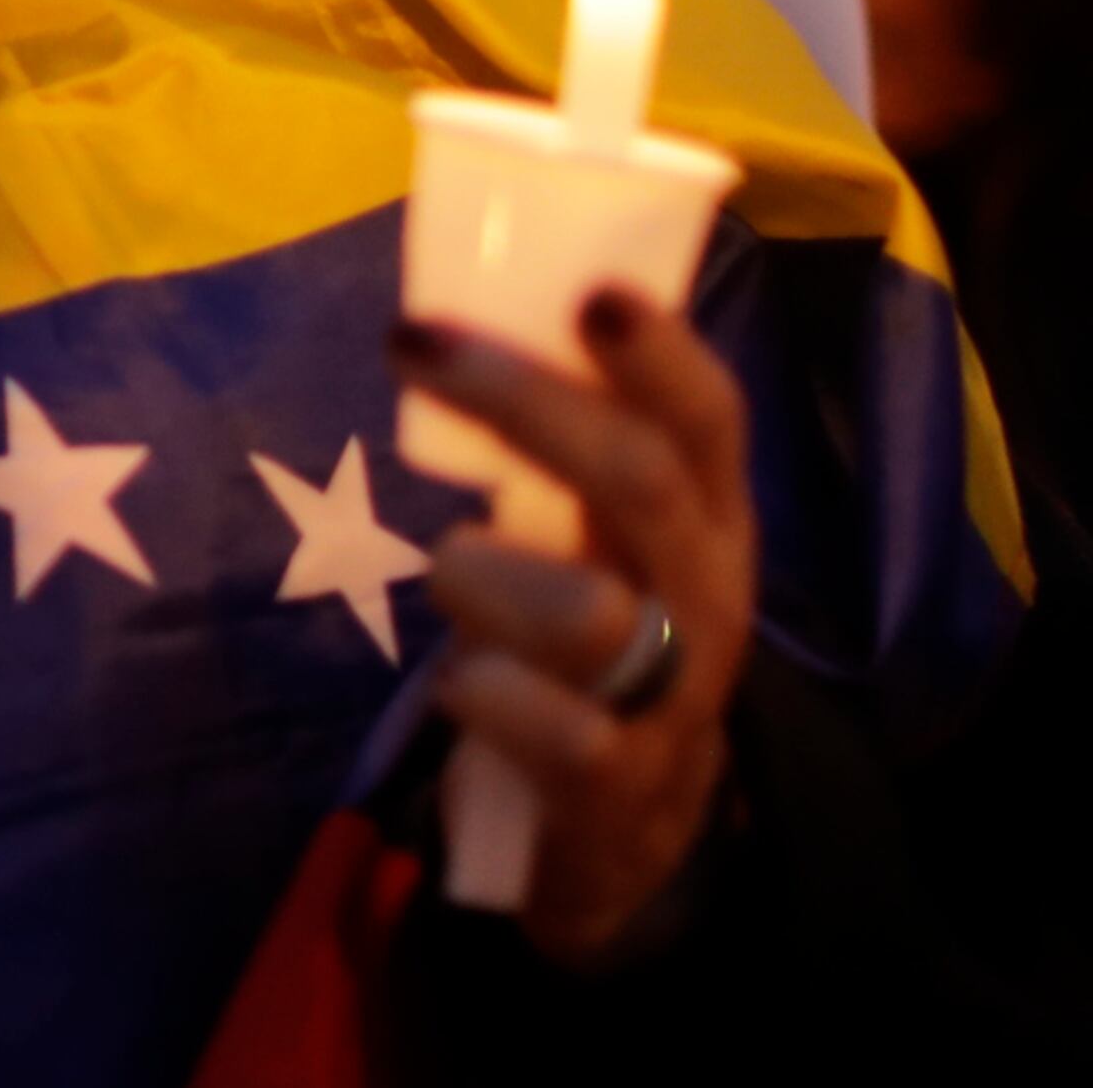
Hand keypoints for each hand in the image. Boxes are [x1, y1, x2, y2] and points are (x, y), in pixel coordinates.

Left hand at [394, 289, 755, 963]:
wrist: (633, 828)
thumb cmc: (598, 638)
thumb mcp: (604, 538)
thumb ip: (563, 447)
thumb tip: (461, 317)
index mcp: (705, 519)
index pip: (707, 422)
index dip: (660, 357)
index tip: (592, 293)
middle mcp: (704, 596)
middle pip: (642, 483)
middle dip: (527, 402)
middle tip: (415, 337)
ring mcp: (671, 699)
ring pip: (593, 613)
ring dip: (487, 572)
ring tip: (450, 569)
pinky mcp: (615, 789)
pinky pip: (558, 736)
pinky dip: (488, 697)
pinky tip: (458, 682)